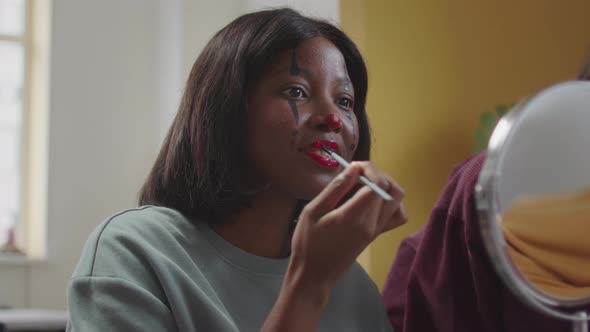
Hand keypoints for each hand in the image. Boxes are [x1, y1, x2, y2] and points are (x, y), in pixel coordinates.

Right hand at [288, 161, 406, 290]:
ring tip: (365, 183)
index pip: (377, 184)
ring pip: (398, 199)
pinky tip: (372, 199)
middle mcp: (372, 224)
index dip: (367, 170)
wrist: (314, 274)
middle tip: (356, 172)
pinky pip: (397, 215)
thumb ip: (336, 189)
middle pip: (391, 188)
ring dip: (386, 185)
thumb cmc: (307, 243)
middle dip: (377, 173)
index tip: (351, 167)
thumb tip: (354, 168)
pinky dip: (391, 201)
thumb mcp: (313, 211)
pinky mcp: (376, 235)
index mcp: (355, 217)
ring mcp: (376, 230)